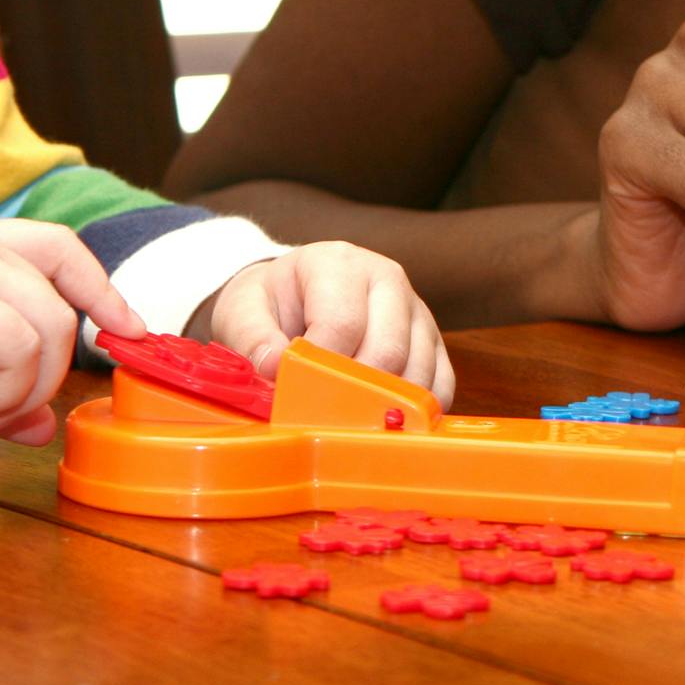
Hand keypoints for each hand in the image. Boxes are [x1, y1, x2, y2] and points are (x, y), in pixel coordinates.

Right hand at [0, 216, 144, 443]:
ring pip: (49, 324)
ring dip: (27, 387)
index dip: (102, 287)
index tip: (127, 329)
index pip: (59, 248)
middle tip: (28, 409)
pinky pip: (20, 348)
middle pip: (63, 290)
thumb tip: (43, 426)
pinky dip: (5, 392)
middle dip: (66, 357)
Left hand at [188, 241, 453, 405]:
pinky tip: (384, 421)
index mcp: (338, 263)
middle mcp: (386, 278)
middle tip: (323, 420)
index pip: (342, 323)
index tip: (297, 396)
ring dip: (385, 407)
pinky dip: (416, 412)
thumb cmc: (270, 304)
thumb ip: (252, 337)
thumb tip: (274, 367)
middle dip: (354, 394)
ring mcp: (415, 310)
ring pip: (418, 371)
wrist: (292, 295)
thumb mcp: (243, 310)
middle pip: (388, 350)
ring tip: (348, 422)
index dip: (320, 369)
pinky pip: (441, 385)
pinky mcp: (433, 341)